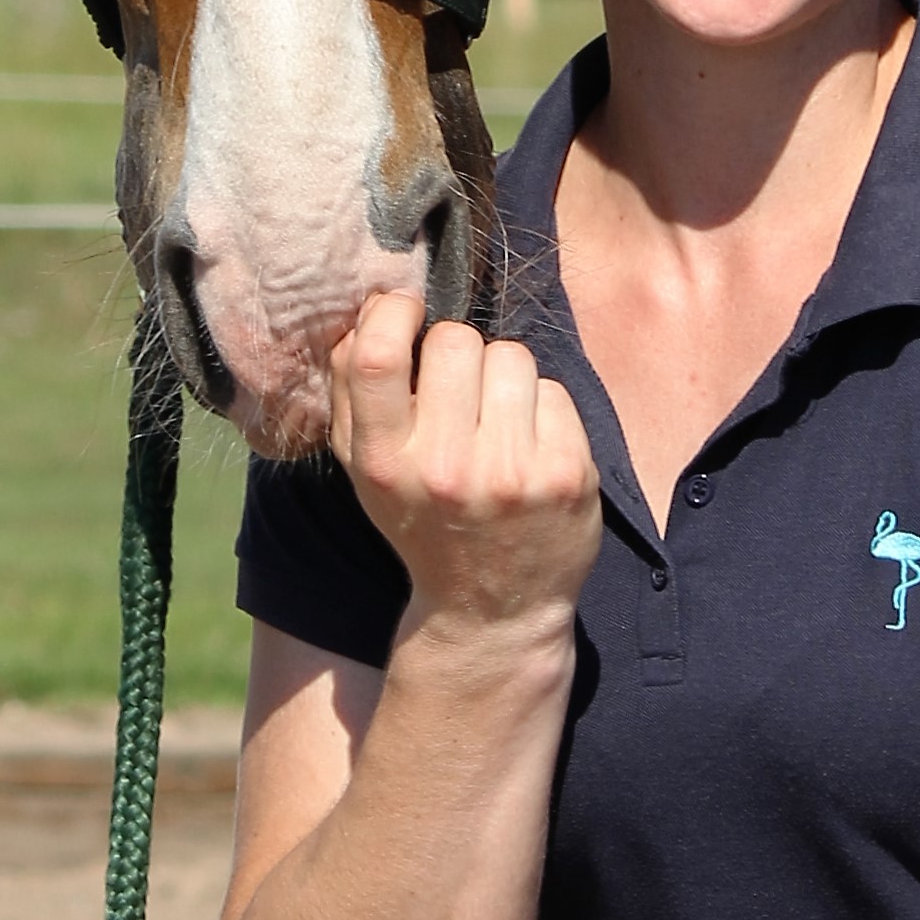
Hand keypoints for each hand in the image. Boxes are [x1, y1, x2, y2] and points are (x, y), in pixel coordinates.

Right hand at [329, 289, 601, 637]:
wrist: (492, 609)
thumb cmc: (423, 521)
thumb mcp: (367, 472)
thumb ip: (352, 390)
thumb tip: (370, 309)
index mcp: (384, 464)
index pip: (378, 357)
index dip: (392, 312)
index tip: (404, 310)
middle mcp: (446, 469)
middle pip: (455, 341)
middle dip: (457, 353)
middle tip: (458, 393)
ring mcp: (511, 473)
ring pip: (510, 356)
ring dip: (503, 377)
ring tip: (495, 424)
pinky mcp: (566, 474)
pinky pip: (553, 390)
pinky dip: (541, 409)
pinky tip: (529, 448)